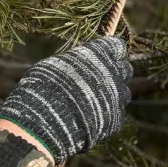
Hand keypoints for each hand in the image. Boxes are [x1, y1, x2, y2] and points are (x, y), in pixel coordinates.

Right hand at [0, 36, 132, 162]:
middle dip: (114, 74)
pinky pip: (117, 114)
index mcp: (98, 54)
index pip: (117, 46)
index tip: (103, 57)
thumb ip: (74, 62)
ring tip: (95, 102)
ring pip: (124, 93)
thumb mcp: (53, 65)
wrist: (44, 120)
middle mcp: (113, 72)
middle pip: (125, 69)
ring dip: (113, 95)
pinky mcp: (116, 118)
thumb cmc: (42, 87)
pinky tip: (93, 120)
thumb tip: (77, 62)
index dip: (110, 52)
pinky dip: (108, 116)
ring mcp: (117, 96)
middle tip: (100, 81)